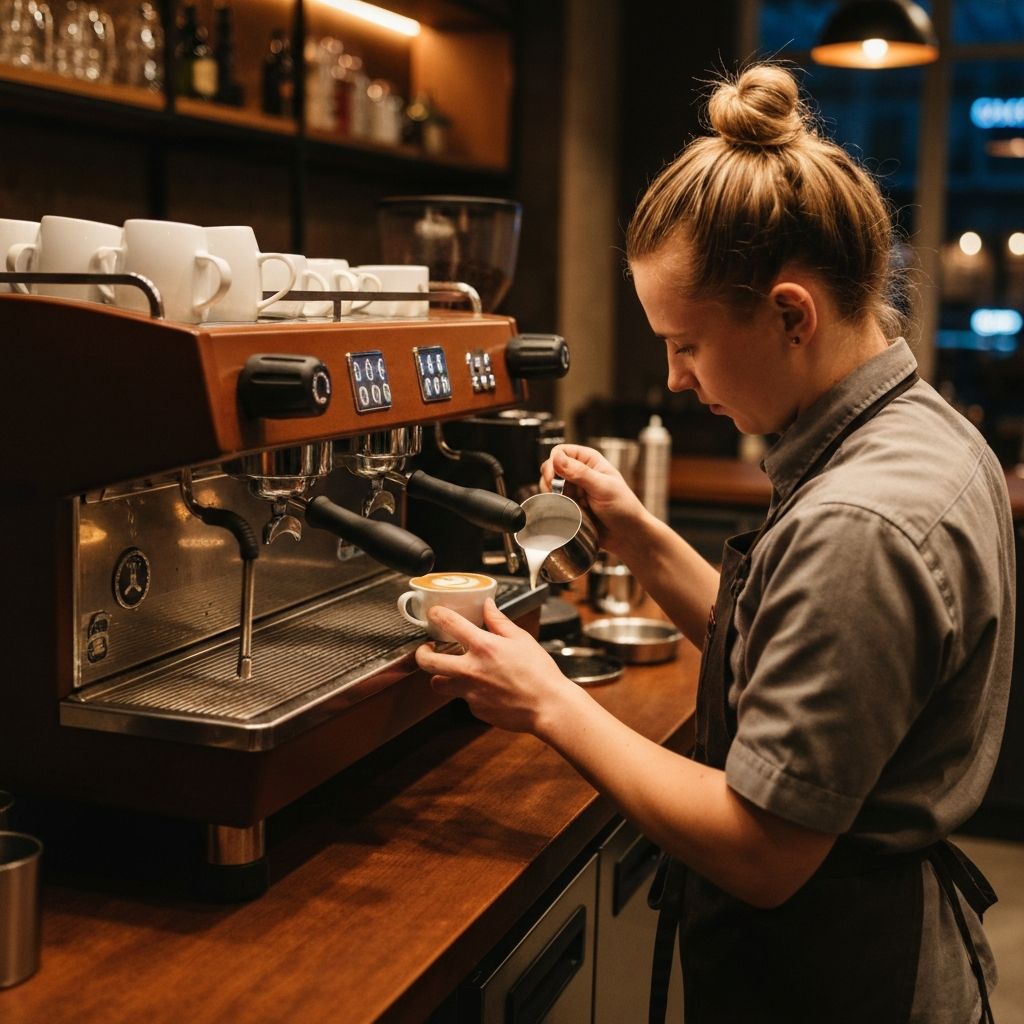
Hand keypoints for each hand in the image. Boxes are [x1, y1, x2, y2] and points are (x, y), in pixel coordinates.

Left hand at [414, 598, 575, 733]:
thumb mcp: (521, 639)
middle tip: (427, 649)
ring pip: (439, 684)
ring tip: (452, 671)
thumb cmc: (539, 673)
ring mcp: (470, 692)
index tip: (434, 614)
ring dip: (442, 676)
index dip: (436, 615)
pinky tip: (486, 689)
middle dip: (421, 653)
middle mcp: (471, 670)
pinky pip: (463, 699)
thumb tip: (487, 605)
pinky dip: (470, 693)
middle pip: (428, 662)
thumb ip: (499, 621)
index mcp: (483, 647)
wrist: (549, 707)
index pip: (449, 624)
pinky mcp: (476, 709)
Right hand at [540, 444, 648, 553]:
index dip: (553, 463)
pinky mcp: (569, 506)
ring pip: (548, 487)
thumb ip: (580, 473)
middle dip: (550, 483)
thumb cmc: (623, 508)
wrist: (628, 536)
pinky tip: (568, 515)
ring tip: (570, 507)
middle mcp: (578, 472)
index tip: (554, 479)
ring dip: (554, 497)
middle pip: (549, 469)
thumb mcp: (603, 488)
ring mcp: (572, 490)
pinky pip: (552, 504)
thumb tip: (557, 458)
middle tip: (561, 496)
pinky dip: (555, 509)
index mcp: (588, 460)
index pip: (560, 451)